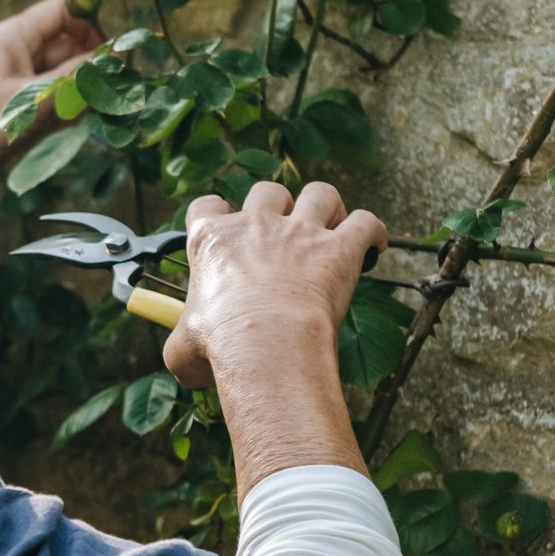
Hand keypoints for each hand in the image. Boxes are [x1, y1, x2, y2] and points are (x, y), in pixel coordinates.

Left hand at [0, 0, 102, 189]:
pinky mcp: (31, 114)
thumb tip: (113, 62)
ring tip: (108, 105)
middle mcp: (24, 56)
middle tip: (118, 83)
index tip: (113, 48)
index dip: (91, 22)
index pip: (63, 12)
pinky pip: (63, 104)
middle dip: (95, 63)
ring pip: (71, 78)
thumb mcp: (30, 97)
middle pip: (72, 46)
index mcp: (17, 37)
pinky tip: (92, 121)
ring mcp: (28, 86)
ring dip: (89, 90)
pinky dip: (78, 112)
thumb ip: (74, 80)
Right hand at [164, 180, 386, 388]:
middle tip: (284, 235)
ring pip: (320, 193)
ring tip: (331, 227)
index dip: (217, 216)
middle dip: (277, 206)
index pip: (206, 206)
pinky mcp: (339, 249)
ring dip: (327, 207)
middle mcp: (256, 226)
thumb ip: (181, 344)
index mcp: (212, 241)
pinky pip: (365, 222)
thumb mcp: (180, 349)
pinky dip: (372, 231)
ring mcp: (300, 233)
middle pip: (267, 191)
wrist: (265, 346)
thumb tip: (185, 364)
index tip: (227, 232)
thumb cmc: (219, 346)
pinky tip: (373, 244)